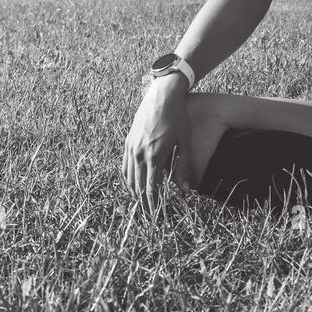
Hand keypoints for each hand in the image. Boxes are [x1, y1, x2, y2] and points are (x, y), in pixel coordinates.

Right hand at [122, 78, 190, 216]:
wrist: (162, 96)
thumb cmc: (177, 118)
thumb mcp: (184, 143)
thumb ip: (184, 168)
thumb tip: (186, 191)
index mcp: (155, 155)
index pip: (151, 187)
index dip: (153, 203)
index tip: (156, 215)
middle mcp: (139, 153)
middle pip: (138, 185)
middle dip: (143, 202)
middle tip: (148, 215)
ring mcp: (131, 147)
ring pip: (128, 177)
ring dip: (134, 192)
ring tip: (140, 203)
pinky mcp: (128, 141)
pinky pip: (124, 165)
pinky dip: (128, 178)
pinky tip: (133, 184)